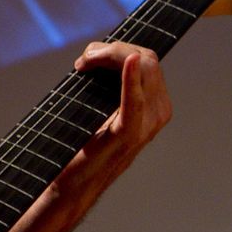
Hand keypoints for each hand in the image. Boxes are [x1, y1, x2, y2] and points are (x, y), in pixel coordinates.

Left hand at [71, 40, 171, 182]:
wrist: (73, 183)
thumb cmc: (82, 144)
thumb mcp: (99, 107)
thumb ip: (108, 84)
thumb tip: (99, 51)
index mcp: (154, 104)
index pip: (147, 59)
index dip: (117, 49)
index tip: (88, 57)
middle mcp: (158, 113)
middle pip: (147, 59)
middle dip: (112, 49)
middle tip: (83, 61)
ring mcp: (147, 125)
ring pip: (143, 69)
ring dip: (110, 57)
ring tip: (84, 65)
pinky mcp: (128, 135)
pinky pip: (135, 101)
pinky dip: (131, 79)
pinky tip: (129, 62)